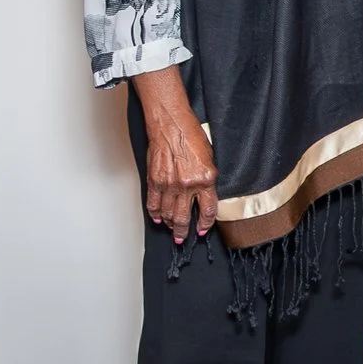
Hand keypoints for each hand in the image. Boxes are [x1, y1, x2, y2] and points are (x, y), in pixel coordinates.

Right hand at [134, 67, 217, 241]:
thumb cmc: (191, 137)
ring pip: (168, 213)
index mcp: (206, 179)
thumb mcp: (209, 159)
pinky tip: (158, 219)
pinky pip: (153, 203)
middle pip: (185, 216)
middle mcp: (188, 184)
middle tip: (183, 238)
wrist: (171, 125)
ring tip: (172, 231)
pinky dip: (155, 213)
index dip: (205, 223)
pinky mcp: (154, 180)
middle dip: (184, 230)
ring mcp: (169, 184)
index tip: (202, 230)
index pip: (208, 210)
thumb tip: (203, 196)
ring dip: (170, 225)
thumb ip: (207, 179)